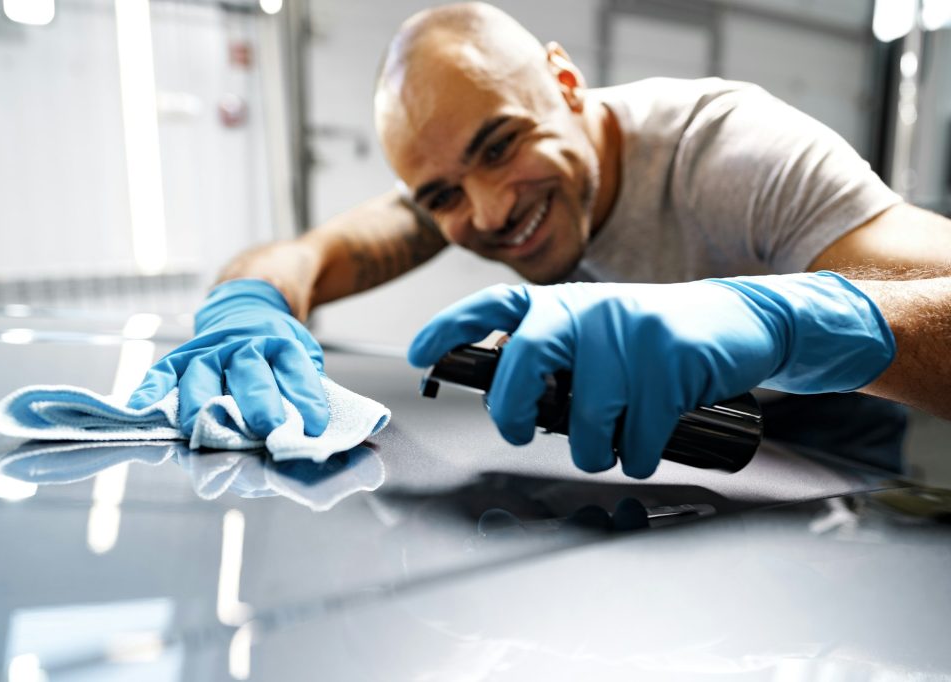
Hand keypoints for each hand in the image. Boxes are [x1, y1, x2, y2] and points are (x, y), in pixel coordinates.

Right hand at [128, 279, 328, 436]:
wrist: (249, 305)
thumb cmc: (277, 347)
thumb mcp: (303, 357)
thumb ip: (305, 389)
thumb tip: (310, 433)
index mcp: (280, 343)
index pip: (294, 368)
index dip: (305, 396)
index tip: (314, 425)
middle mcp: (244, 344)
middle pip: (250, 370)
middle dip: (258, 401)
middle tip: (267, 428)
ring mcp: (211, 348)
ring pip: (203, 371)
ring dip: (200, 400)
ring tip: (200, 428)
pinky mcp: (185, 354)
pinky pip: (164, 370)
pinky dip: (151, 388)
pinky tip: (141, 408)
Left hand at [408, 273, 894, 476]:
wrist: (743, 320)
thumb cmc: (656, 340)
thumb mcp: (598, 334)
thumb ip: (556, 358)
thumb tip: (510, 403)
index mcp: (563, 303)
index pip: (494, 306)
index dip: (450, 328)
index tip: (419, 355)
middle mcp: (587, 308)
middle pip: (523, 362)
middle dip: (511, 410)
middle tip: (518, 431)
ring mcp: (628, 329)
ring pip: (586, 419)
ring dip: (599, 449)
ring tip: (617, 441)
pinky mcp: (668, 357)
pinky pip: (637, 435)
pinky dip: (642, 453)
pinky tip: (652, 440)